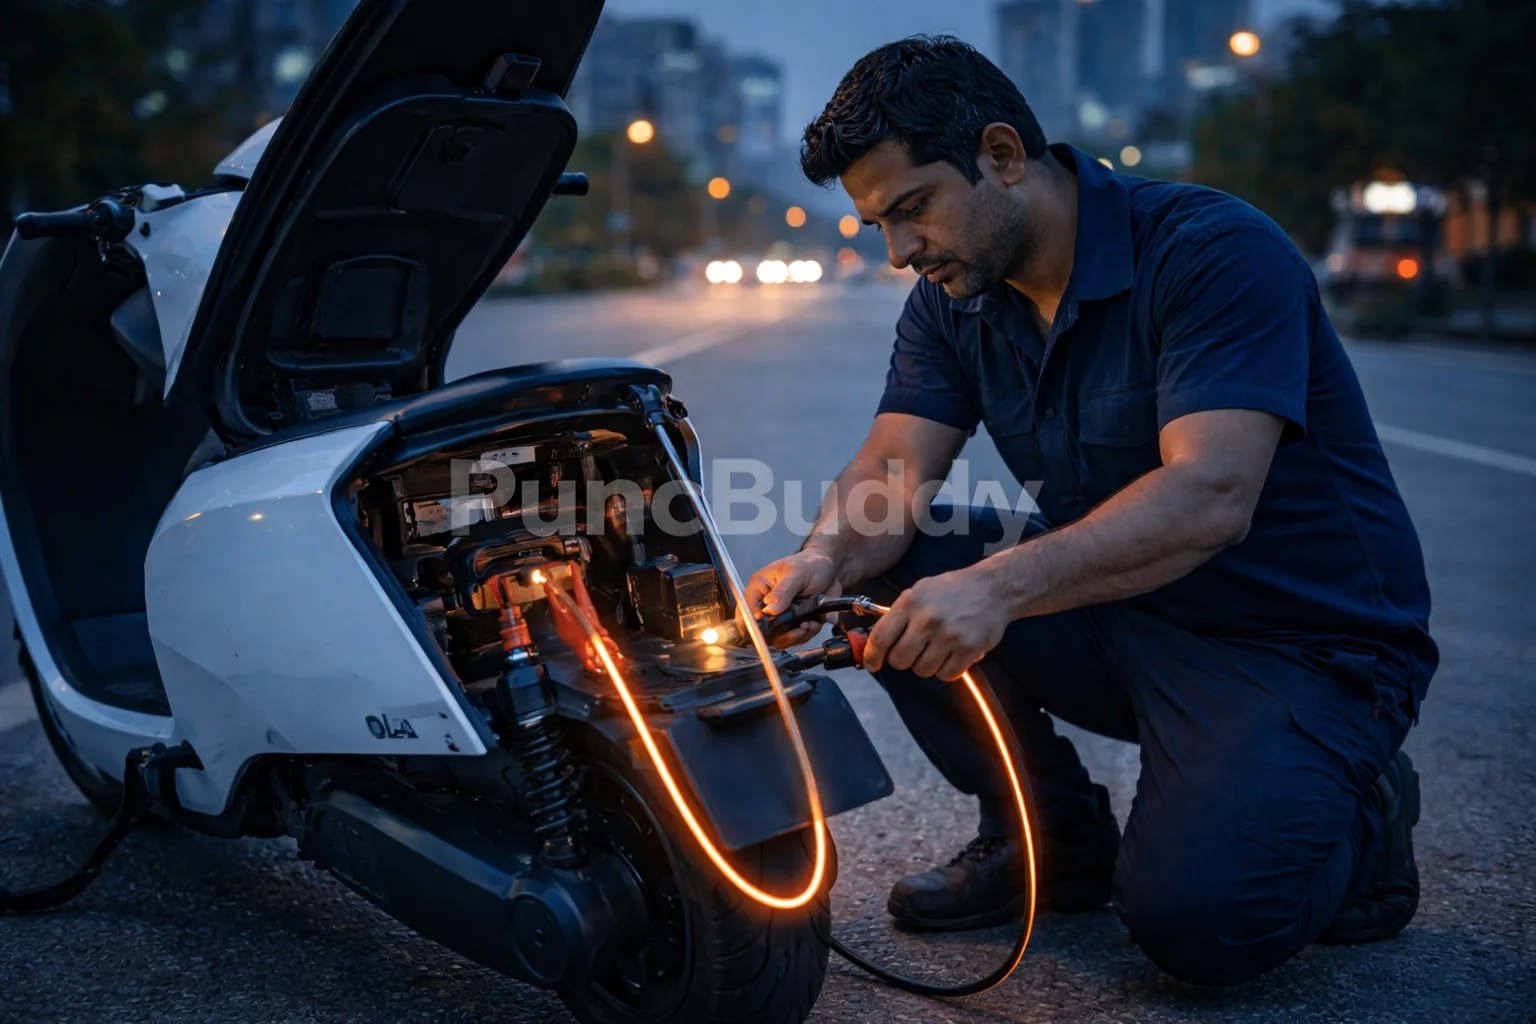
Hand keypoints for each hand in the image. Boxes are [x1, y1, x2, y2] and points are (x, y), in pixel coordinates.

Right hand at [744, 546, 839, 647]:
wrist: (830, 569)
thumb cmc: (809, 563)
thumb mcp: (796, 572)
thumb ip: (783, 591)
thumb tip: (770, 609)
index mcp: (760, 588)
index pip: (747, 609)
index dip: (755, 623)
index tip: (770, 627)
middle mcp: (768, 604)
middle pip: (763, 629)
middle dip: (781, 634)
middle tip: (797, 629)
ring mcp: (782, 615)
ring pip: (780, 637)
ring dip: (796, 636)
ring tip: (808, 624)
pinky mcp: (796, 622)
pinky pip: (796, 637)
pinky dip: (806, 634)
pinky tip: (813, 623)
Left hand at [863, 565, 1010, 680]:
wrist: (993, 589)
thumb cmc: (953, 590)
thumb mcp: (920, 591)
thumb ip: (898, 614)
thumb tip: (874, 641)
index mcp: (910, 602)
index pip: (881, 637)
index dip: (872, 656)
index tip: (871, 664)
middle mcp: (927, 620)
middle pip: (900, 660)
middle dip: (902, 660)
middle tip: (912, 652)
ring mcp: (948, 635)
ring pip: (922, 670)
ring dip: (926, 665)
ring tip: (936, 649)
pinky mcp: (968, 649)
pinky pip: (946, 675)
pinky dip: (946, 670)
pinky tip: (951, 655)